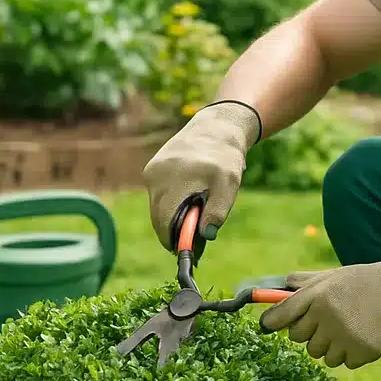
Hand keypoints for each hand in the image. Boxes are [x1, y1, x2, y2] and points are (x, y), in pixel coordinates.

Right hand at [142, 100, 261, 252]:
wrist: (215, 129)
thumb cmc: (225, 159)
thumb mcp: (229, 184)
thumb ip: (218, 210)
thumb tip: (205, 236)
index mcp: (176, 178)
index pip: (164, 220)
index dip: (172, 240)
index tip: (183, 252)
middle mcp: (158, 175)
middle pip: (158, 216)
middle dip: (173, 231)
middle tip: (191, 239)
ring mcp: (152, 171)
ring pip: (157, 207)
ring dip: (172, 216)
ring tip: (193, 213)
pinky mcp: (151, 169)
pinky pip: (157, 196)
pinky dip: (170, 202)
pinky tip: (187, 197)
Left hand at [259, 245, 380, 368]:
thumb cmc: (367, 282)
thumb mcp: (336, 275)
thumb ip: (307, 281)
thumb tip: (282, 284)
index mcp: (318, 295)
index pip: (280, 315)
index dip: (271, 322)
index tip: (268, 326)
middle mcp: (326, 316)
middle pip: (298, 339)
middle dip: (309, 332)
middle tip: (328, 321)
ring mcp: (343, 337)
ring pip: (320, 355)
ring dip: (330, 346)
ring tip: (350, 327)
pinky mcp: (359, 352)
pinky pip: (342, 363)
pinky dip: (350, 354)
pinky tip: (363, 336)